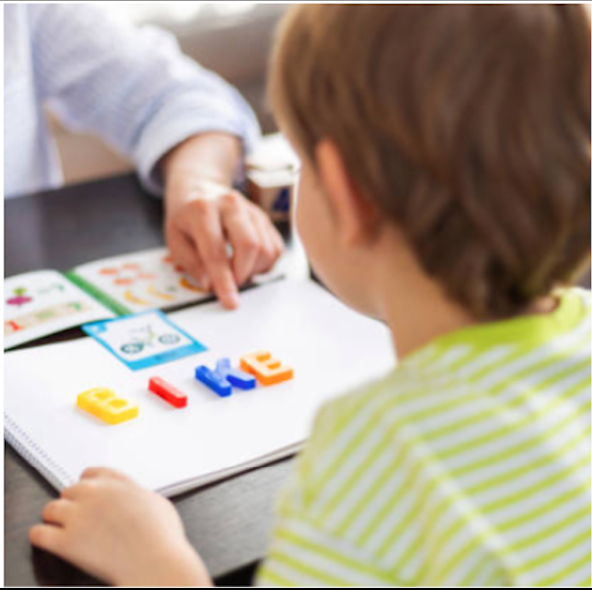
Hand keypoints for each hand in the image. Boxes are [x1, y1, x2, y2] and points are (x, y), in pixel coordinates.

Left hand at [30, 468, 210, 586]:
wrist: (155, 562)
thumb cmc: (163, 537)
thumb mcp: (157, 503)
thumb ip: (138, 495)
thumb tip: (134, 498)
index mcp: (117, 482)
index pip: (92, 473)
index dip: (88, 483)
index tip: (87, 492)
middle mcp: (95, 494)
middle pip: (69, 490)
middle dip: (72, 502)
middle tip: (76, 514)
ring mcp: (78, 516)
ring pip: (50, 508)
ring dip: (54, 517)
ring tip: (56, 525)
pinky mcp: (66, 542)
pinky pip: (39, 533)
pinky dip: (40, 535)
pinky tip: (44, 538)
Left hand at [162, 133, 283, 309]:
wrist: (201, 188)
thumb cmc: (186, 217)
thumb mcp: (175, 239)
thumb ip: (191, 263)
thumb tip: (210, 284)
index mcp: (202, 209)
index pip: (216, 251)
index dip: (224, 280)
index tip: (230, 301)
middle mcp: (231, 205)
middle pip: (250, 245)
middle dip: (242, 274)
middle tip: (230, 283)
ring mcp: (252, 209)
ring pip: (266, 249)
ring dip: (254, 270)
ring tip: (236, 270)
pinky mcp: (265, 218)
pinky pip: (275, 248)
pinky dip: (264, 264)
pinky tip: (248, 262)